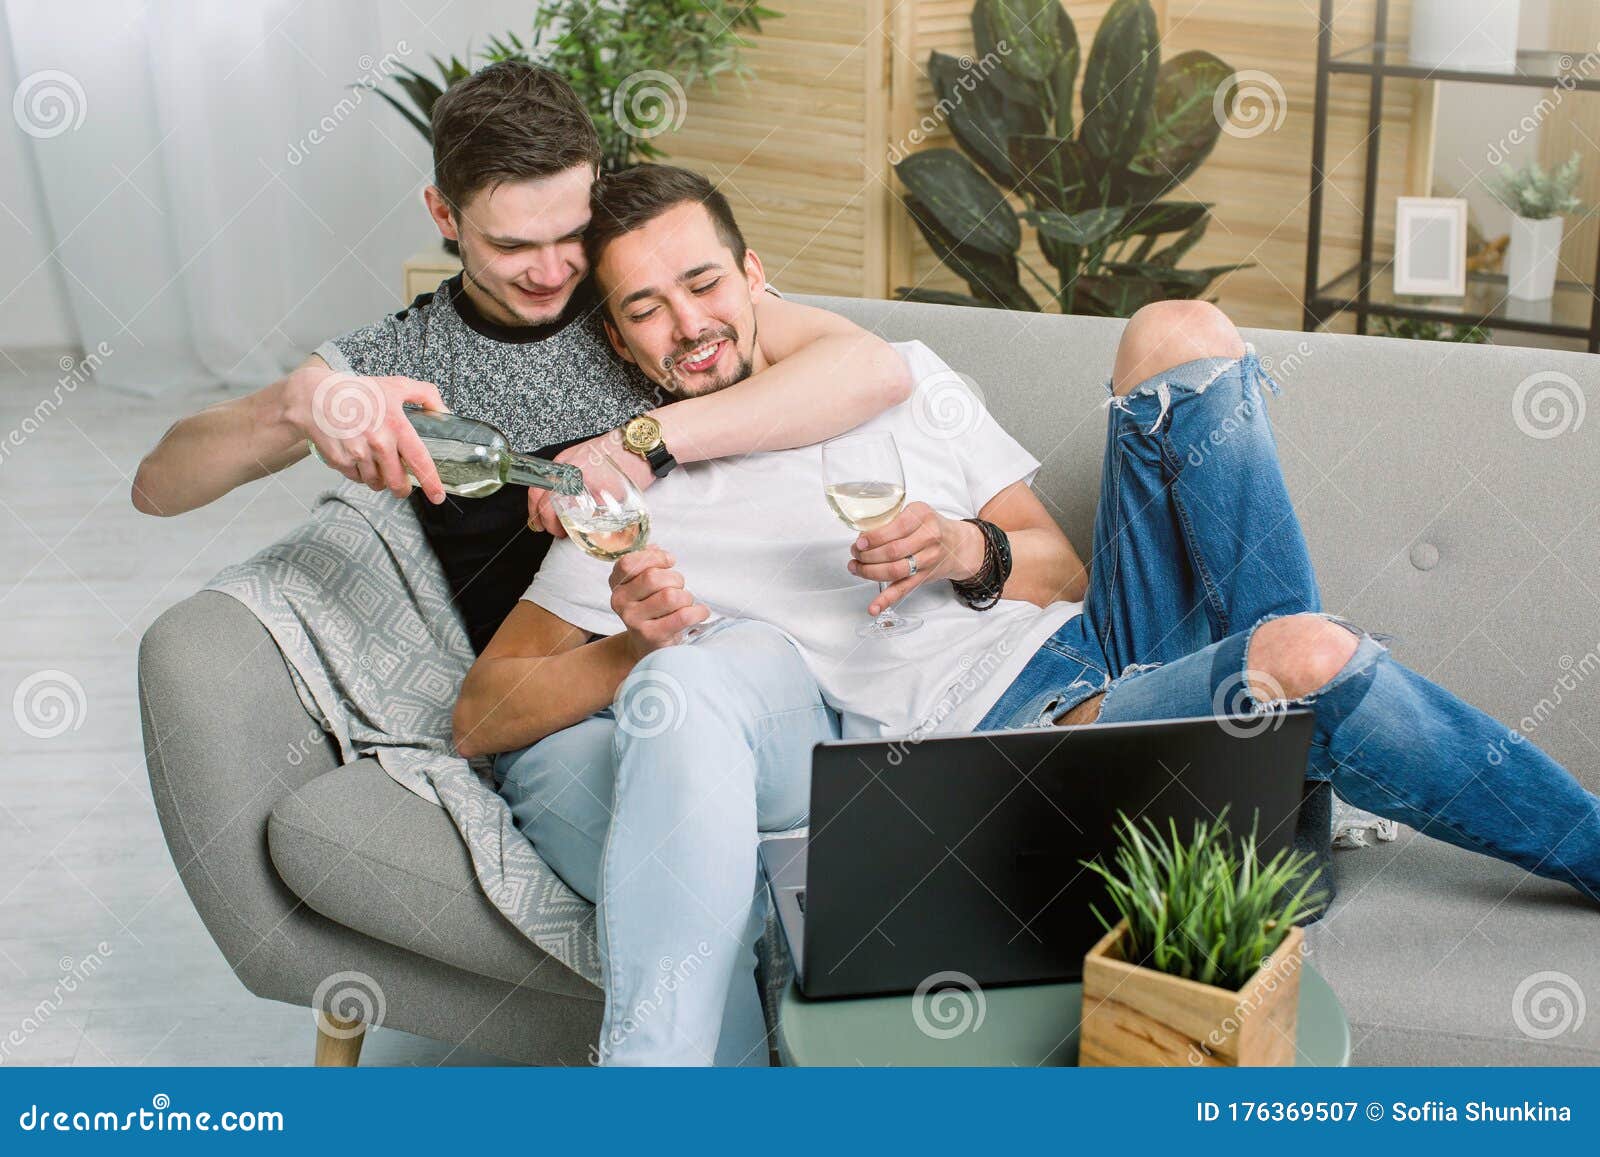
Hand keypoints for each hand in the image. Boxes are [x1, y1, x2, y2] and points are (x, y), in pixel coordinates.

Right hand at [282, 365, 449, 503]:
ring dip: (379, 479)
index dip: (431, 482)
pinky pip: (357, 479)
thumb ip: (426, 395)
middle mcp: (378, 443)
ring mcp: (358, 454)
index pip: (420, 461)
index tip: (437, 496)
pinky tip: (357, 455)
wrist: (315, 396)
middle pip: (397, 482)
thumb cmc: (358, 391)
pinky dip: (360, 473)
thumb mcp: (396, 385)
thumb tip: (445, 412)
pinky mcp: (340, 461)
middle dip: (401, 487)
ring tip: (374, 460)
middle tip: (401, 483)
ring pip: (376, 483)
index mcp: (396, 426)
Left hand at [528, 428, 655, 534]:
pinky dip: (593, 527)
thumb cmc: (614, 451)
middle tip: (559, 531)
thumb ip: (565, 474)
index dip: (535, 513)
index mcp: (562, 465)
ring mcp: (586, 488)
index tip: (539, 523)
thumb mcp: (580, 455)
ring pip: (568, 519)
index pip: (536, 493)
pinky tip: (597, 524)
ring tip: (579, 529)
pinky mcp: (604, 499)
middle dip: (552, 526)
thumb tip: (555, 498)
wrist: (639, 446)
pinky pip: (592, 521)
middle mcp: (570, 477)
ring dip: (571, 529)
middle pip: (549, 510)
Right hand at [609, 546, 708, 656]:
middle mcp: (620, 602)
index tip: (669, 561)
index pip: (628, 563)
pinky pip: (683, 616)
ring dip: (686, 597)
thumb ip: (646, 563)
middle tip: (679, 587)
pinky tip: (699, 612)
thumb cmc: (649, 609)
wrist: (646, 645)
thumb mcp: (641, 585)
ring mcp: (634, 621)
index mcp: (616, 584)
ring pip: (670, 596)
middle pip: (653, 578)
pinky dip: (698, 612)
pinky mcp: (652, 636)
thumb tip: (657, 549)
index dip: (654, 557)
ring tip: (685, 603)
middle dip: (675, 579)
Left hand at [849, 501, 984, 613]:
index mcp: (923, 516)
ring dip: (870, 572)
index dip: (873, 537)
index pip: (895, 528)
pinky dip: (886, 600)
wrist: (957, 545)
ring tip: (856, 568)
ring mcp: (928, 560)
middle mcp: (929, 538)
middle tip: (855, 554)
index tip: (860, 542)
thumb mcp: (916, 512)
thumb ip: (892, 520)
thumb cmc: (930, 527)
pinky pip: (903, 590)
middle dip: (867, 555)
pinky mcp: (924, 577)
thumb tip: (862, 536)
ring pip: (895, 570)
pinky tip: (873, 607)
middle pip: (892, 551)